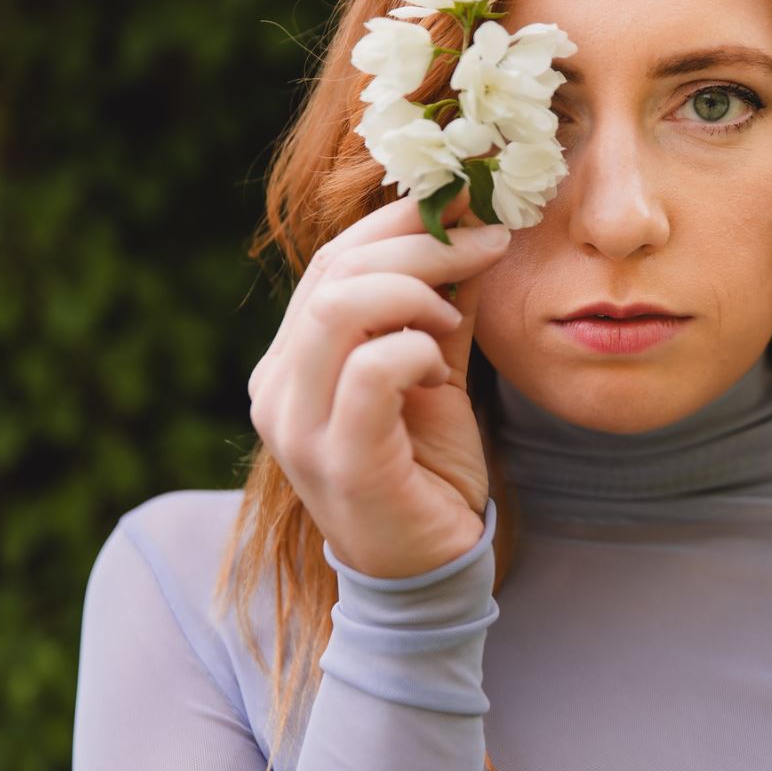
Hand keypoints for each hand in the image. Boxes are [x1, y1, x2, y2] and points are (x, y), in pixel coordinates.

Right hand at [247, 190, 510, 577]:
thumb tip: (474, 226)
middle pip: (336, 273)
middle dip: (423, 243)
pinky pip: (370, 372)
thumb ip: (440, 305)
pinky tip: (441, 366)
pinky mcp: (342, 461)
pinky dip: (415, 349)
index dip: (401, 221)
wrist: (429, 567)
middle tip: (491, 241)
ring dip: (418, 290)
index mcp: (293, 359)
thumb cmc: (428, 467)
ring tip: (458, 314)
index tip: (472, 202)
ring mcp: (300, 427)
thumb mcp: (434, 368)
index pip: (333, 261)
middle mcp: (279, 388)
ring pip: (340, 308)